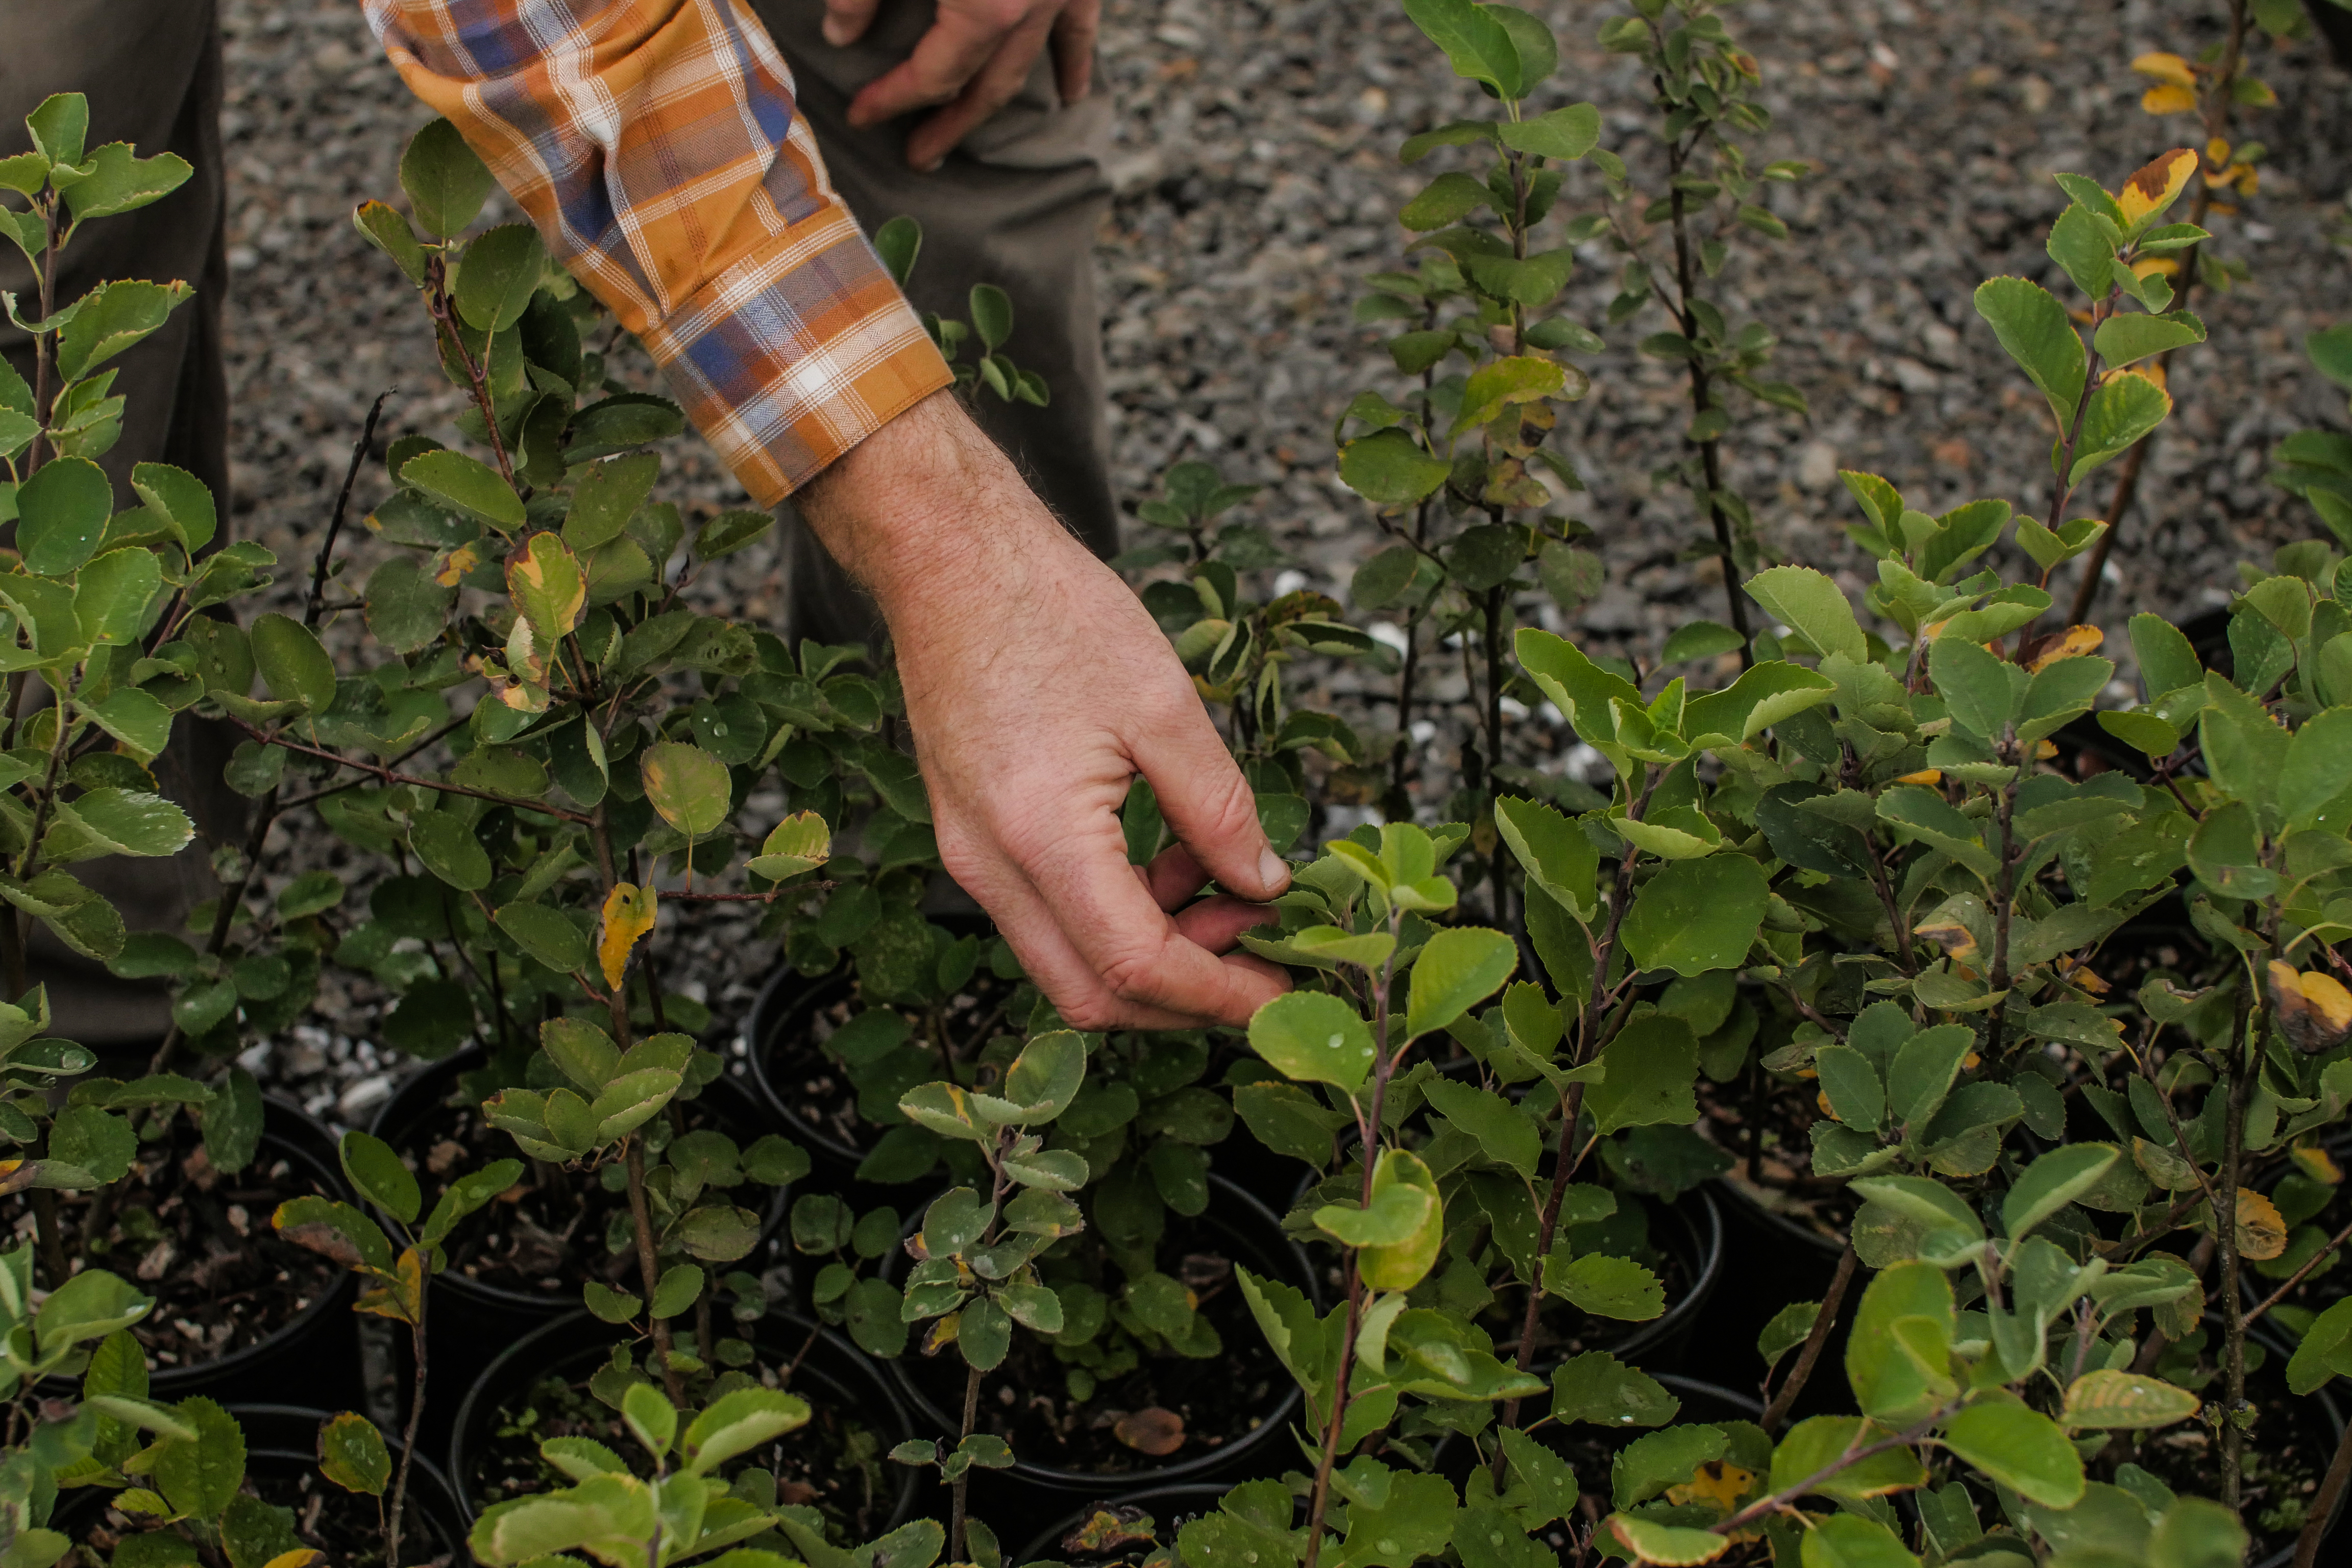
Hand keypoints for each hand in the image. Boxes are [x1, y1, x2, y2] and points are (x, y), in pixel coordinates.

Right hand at [797, 391, 1290, 1028]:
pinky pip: (1048, 915)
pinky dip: (1117, 916)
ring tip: (1227, 890)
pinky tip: (1171, 865)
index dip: (1217, 996)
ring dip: (1154, 954)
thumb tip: (1267, 885)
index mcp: (1041, 835)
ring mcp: (971, 856)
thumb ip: (1219, 808)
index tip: (1280, 993)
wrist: (948, 559)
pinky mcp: (972, 837)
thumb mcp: (1164, 704)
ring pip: (1068, 963)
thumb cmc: (1051, 611)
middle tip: (1261, 954)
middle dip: (1185, 999)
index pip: (1135, 967)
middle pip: (1091, 995)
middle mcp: (990, 866)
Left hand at [821, 0, 1100, 172]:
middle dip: (946, 125)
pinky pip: (1082, 26)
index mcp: (989, 8)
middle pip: (984, 87)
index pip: (933, 75)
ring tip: (970, 133)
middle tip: (918, 156)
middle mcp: (1032, 8)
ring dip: (1000, 102)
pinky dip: (1075, 60)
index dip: (893, 99)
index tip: (861, 116)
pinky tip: (1073, 92)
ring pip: (1031, 63)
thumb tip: (840, 33)